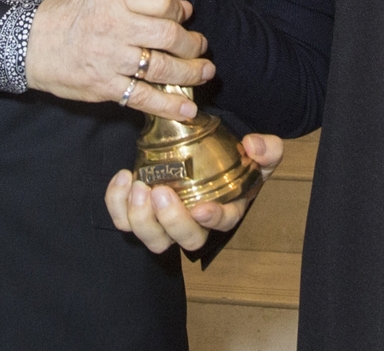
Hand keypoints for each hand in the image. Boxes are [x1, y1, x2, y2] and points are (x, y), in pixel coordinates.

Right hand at [26, 0, 210, 120]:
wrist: (33, 43)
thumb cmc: (73, 14)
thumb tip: (182, 8)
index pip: (164, 3)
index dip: (181, 11)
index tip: (186, 17)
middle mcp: (115, 25)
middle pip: (169, 36)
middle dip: (192, 44)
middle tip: (201, 47)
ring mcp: (111, 58)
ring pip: (162, 67)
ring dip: (190, 72)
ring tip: (205, 72)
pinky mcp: (105, 86)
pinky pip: (144, 97)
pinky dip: (169, 105)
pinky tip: (189, 109)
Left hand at [104, 134, 283, 252]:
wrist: (205, 148)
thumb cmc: (234, 157)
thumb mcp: (260, 151)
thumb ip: (266, 148)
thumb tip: (252, 145)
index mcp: (226, 211)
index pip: (222, 224)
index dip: (212, 220)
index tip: (201, 208)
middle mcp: (194, 223)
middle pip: (183, 239)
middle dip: (170, 221)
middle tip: (160, 192)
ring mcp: (164, 221)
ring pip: (151, 237)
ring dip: (141, 218)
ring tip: (137, 186)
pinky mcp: (140, 211)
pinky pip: (124, 219)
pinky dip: (117, 203)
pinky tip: (123, 177)